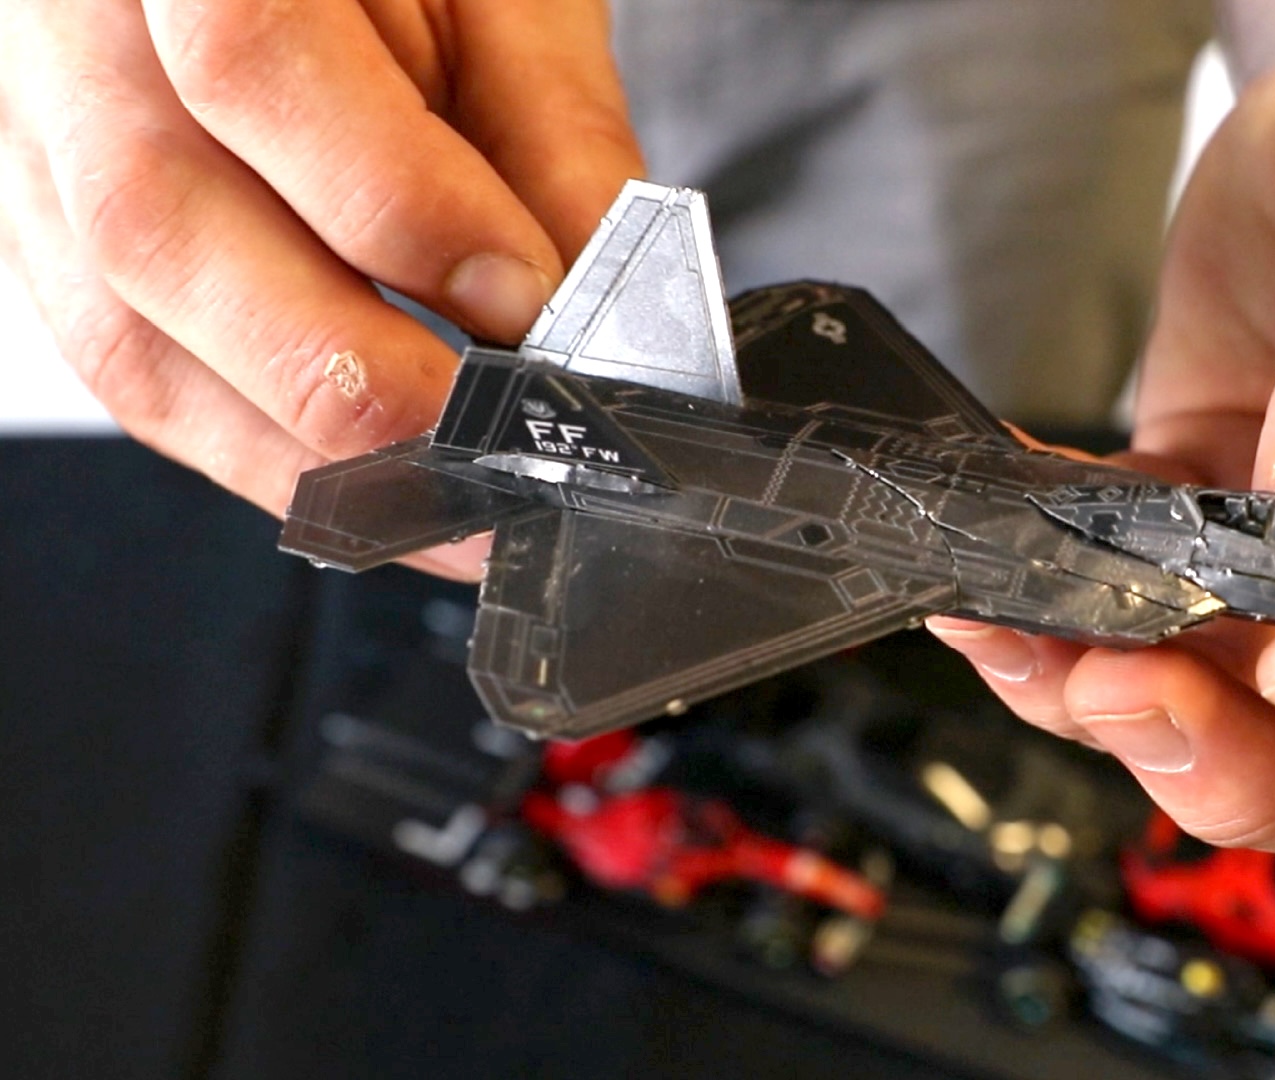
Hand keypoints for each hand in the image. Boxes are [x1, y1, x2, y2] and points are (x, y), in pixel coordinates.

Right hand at [0, 0, 643, 575]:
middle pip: (155, 220)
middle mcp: (72, 26)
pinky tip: (366, 475)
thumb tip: (604, 309)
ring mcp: (37, 135)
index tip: (523, 294)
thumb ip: (552, 133)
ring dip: (298, 446)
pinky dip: (256, 444)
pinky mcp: (49, 229)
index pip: (246, 56)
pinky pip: (127, 365)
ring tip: (445, 497)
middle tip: (490, 445)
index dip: (392, 200)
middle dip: (344, 370)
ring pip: (124, 327)